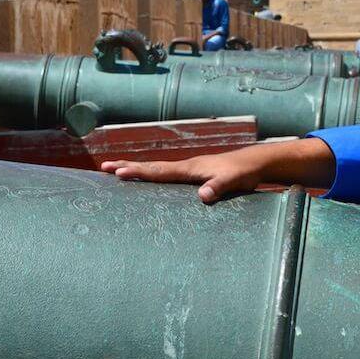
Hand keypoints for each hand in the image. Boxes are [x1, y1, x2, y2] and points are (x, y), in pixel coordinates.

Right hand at [101, 150, 264, 203]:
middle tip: (105, 167)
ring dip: (137, 170)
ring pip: (158, 170)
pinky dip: (152, 175)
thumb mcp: (233, 182)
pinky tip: (147, 180)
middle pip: (152, 168)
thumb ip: (219, 187)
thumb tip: (202, 195)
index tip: (119, 172)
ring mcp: (189, 170)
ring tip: (117, 171)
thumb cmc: (244, 173)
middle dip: (129, 167)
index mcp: (190, 169)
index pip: (160, 171)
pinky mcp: (194, 175)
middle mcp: (186, 167)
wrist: (254, 163)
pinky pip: (167, 175)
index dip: (139, 172)